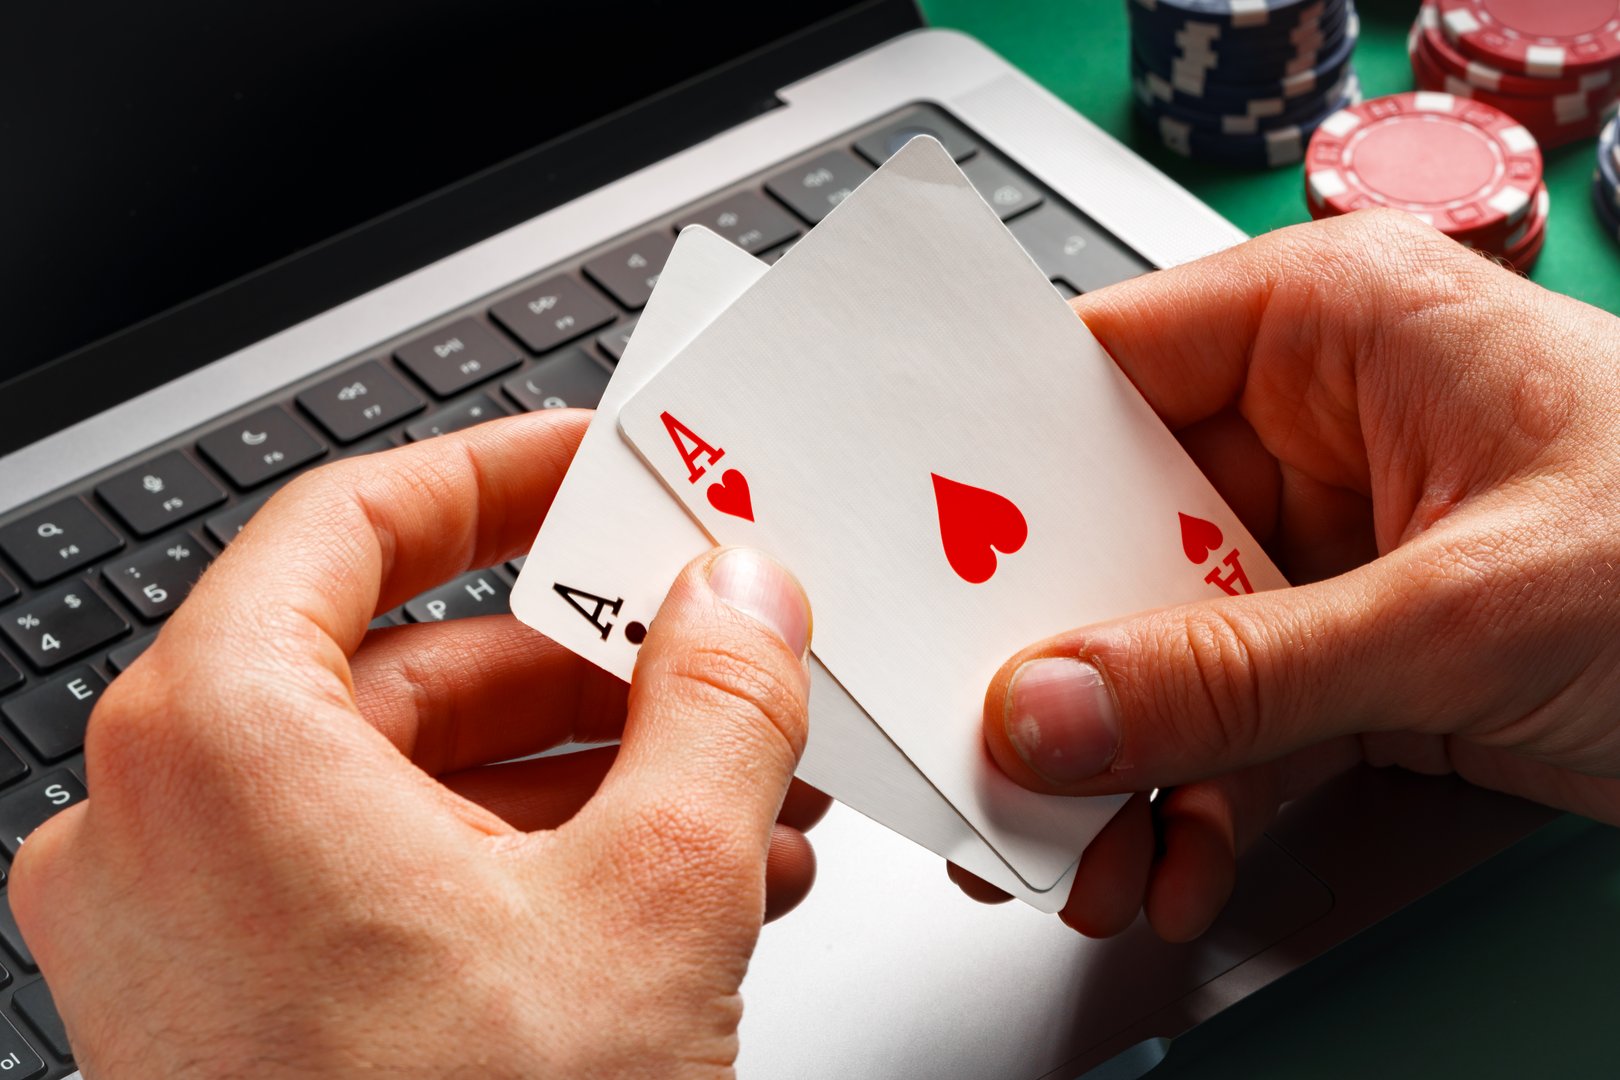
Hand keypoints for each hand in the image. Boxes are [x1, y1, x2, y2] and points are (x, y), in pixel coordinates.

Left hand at [10, 414, 824, 1077]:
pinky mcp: (239, 1020)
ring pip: (408, 783)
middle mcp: (162, 831)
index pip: (354, 522)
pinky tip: (672, 890)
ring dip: (582, 773)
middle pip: (402, 662)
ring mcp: (189, 936)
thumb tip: (741, 598)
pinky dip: (527, 864)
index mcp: (218, 746)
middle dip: (588, 664)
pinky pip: (390, 883)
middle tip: (709, 649)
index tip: (594, 468)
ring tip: (733, 785)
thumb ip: (714, 706)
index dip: (498, 478)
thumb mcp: (652, 902)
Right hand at [964, 210, 1619, 940]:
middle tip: (986, 752)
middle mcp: (1313, 428)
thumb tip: (1047, 707)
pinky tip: (1174, 866)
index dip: (984, 465)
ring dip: (1118, 766)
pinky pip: (1230, 724)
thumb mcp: (1466, 612)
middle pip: (1109, 535)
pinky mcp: (1356, 654)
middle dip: (1050, 665)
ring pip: (1158, 649)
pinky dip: (1196, 805)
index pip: (1098, 370)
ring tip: (1083, 858)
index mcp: (1334, 326)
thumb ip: (1239, 670)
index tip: (905, 564)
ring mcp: (1328, 550)